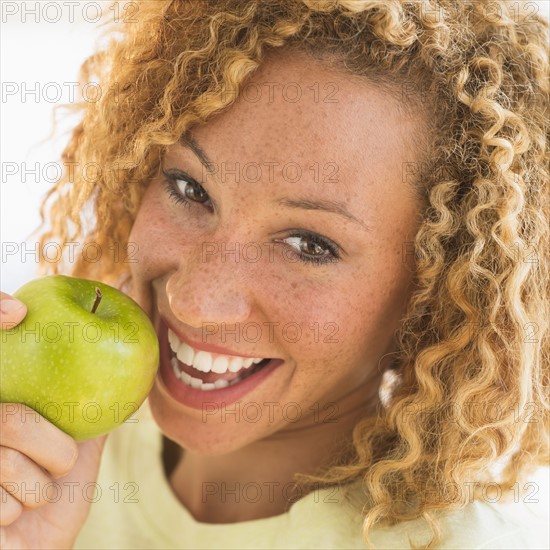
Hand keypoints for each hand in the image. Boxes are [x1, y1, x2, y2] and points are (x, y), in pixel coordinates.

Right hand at [0, 292, 107, 549]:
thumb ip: (93, 414)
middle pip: (9, 416)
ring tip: (34, 498)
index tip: (17, 311)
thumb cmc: (53, 504)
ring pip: (3, 456)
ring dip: (37, 488)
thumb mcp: (79, 454)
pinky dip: (14, 513)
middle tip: (61, 466)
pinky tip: (7, 522)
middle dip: (49, 447)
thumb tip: (133, 370)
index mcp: (1, 407)